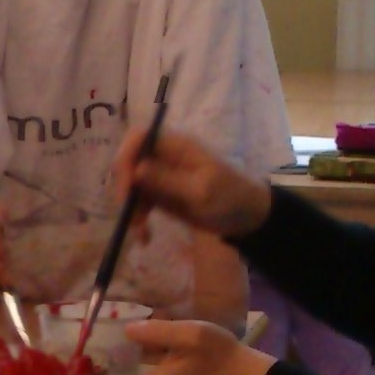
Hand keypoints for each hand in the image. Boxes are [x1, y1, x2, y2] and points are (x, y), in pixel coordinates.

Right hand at [113, 123, 270, 242]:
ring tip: (142, 233)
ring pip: (132, 186)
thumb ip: (168, 180)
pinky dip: (139, 218)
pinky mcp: (163, 196)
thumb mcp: (201, 191)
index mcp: (177, 146)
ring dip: (132, 209)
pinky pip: (141, 203)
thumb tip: (136, 169)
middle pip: (130, 162)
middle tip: (129, 212)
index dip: (126, 155)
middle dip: (125, 187)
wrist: (249, 219)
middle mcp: (165, 157)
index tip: (125, 183)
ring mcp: (162, 177)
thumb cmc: (231, 198)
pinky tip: (145, 237)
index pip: (140, 137)